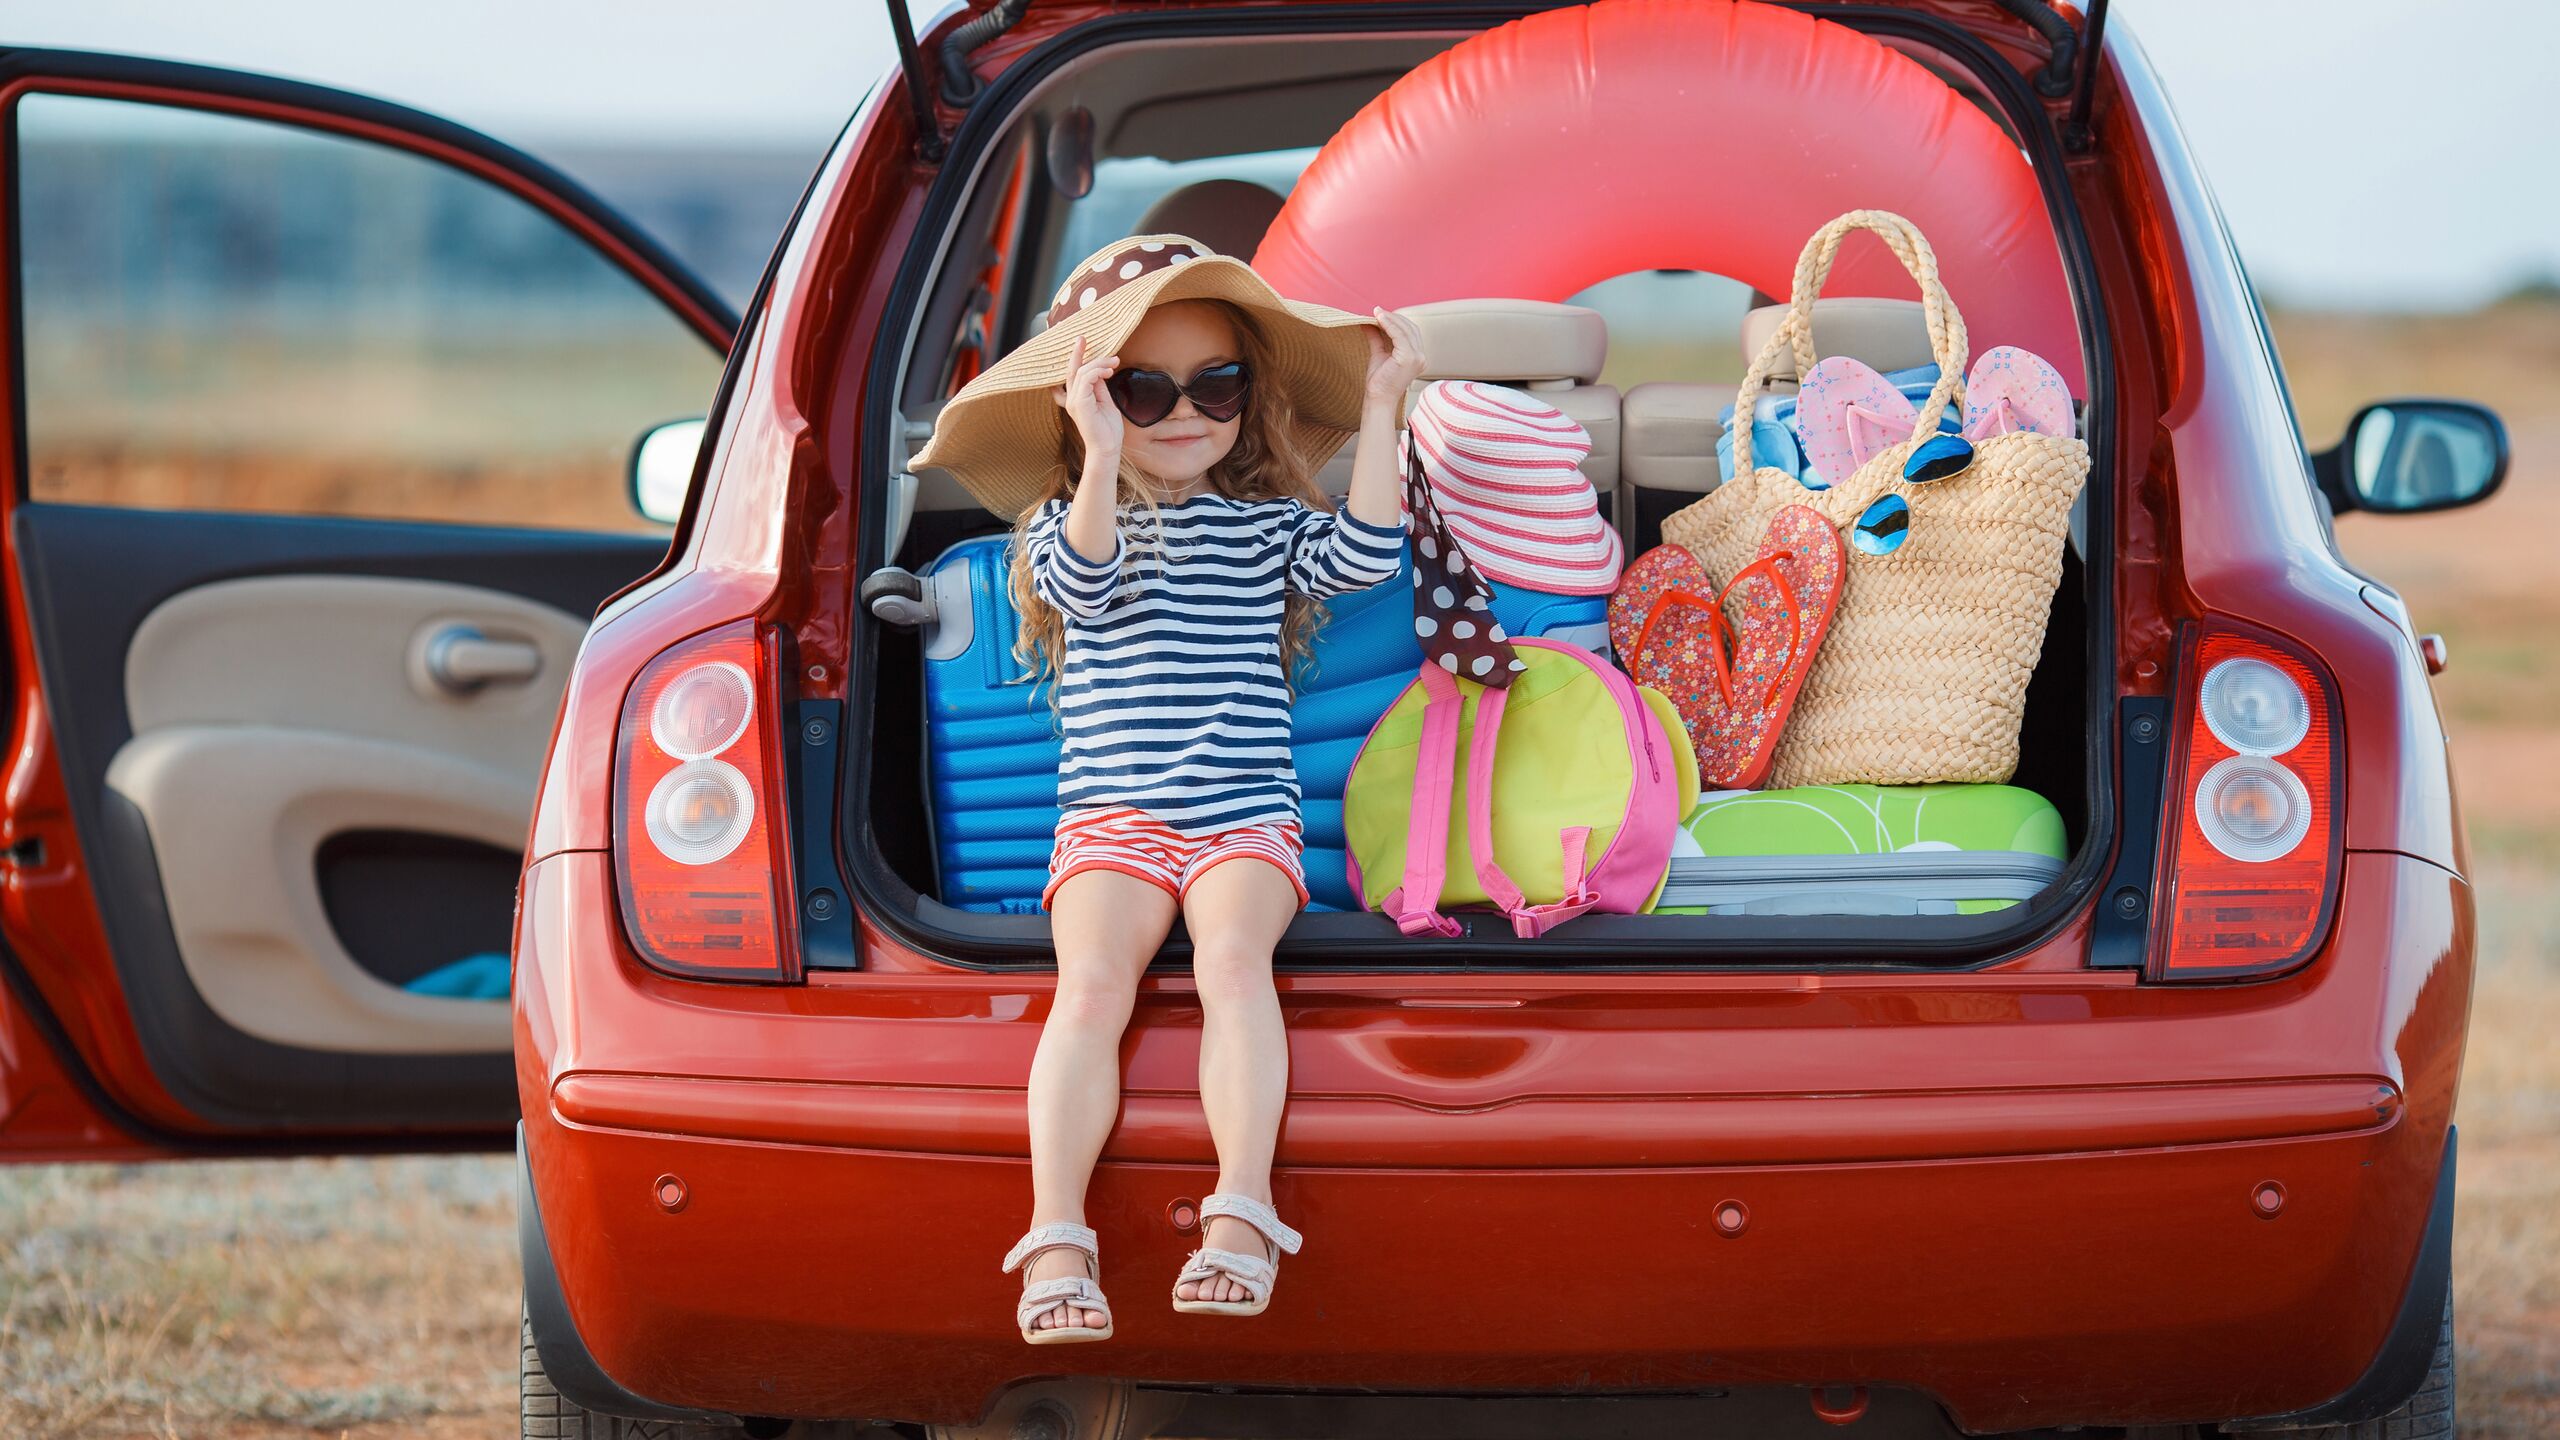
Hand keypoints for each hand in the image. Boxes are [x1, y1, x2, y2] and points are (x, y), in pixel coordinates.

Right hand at [1052, 334, 1123, 473]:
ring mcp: (1074, 401)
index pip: (1074, 374)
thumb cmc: (1108, 430)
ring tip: (1114, 362)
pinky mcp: (1080, 403)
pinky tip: (1109, 372)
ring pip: (1082, 372)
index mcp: (1077, 398)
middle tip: (1083, 338)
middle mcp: (1072, 399)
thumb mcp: (1105, 402)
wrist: (1107, 449)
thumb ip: (1100, 387)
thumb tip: (1100, 371)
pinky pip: (1085, 378)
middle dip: (1077, 352)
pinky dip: (1098, 371)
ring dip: (1099, 363)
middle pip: (1073, 369)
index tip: (1082, 342)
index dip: (1076, 357)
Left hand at [1364, 307, 1426, 408]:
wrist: (1378, 399)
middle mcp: (1421, 356)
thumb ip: (1377, 338)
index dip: (1397, 321)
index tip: (1381, 313)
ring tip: (1376, 312)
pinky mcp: (1409, 358)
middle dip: (1394, 317)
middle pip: (1410, 328)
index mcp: (1417, 356)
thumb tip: (1368, 322)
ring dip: (1390, 318)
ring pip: (1405, 330)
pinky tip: (1378, 319)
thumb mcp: (1379, 354)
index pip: (1411, 332)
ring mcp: (1417, 357)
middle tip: (1377, 311)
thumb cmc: (1379, 381)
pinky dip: (1389, 324)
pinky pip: (1399, 335)